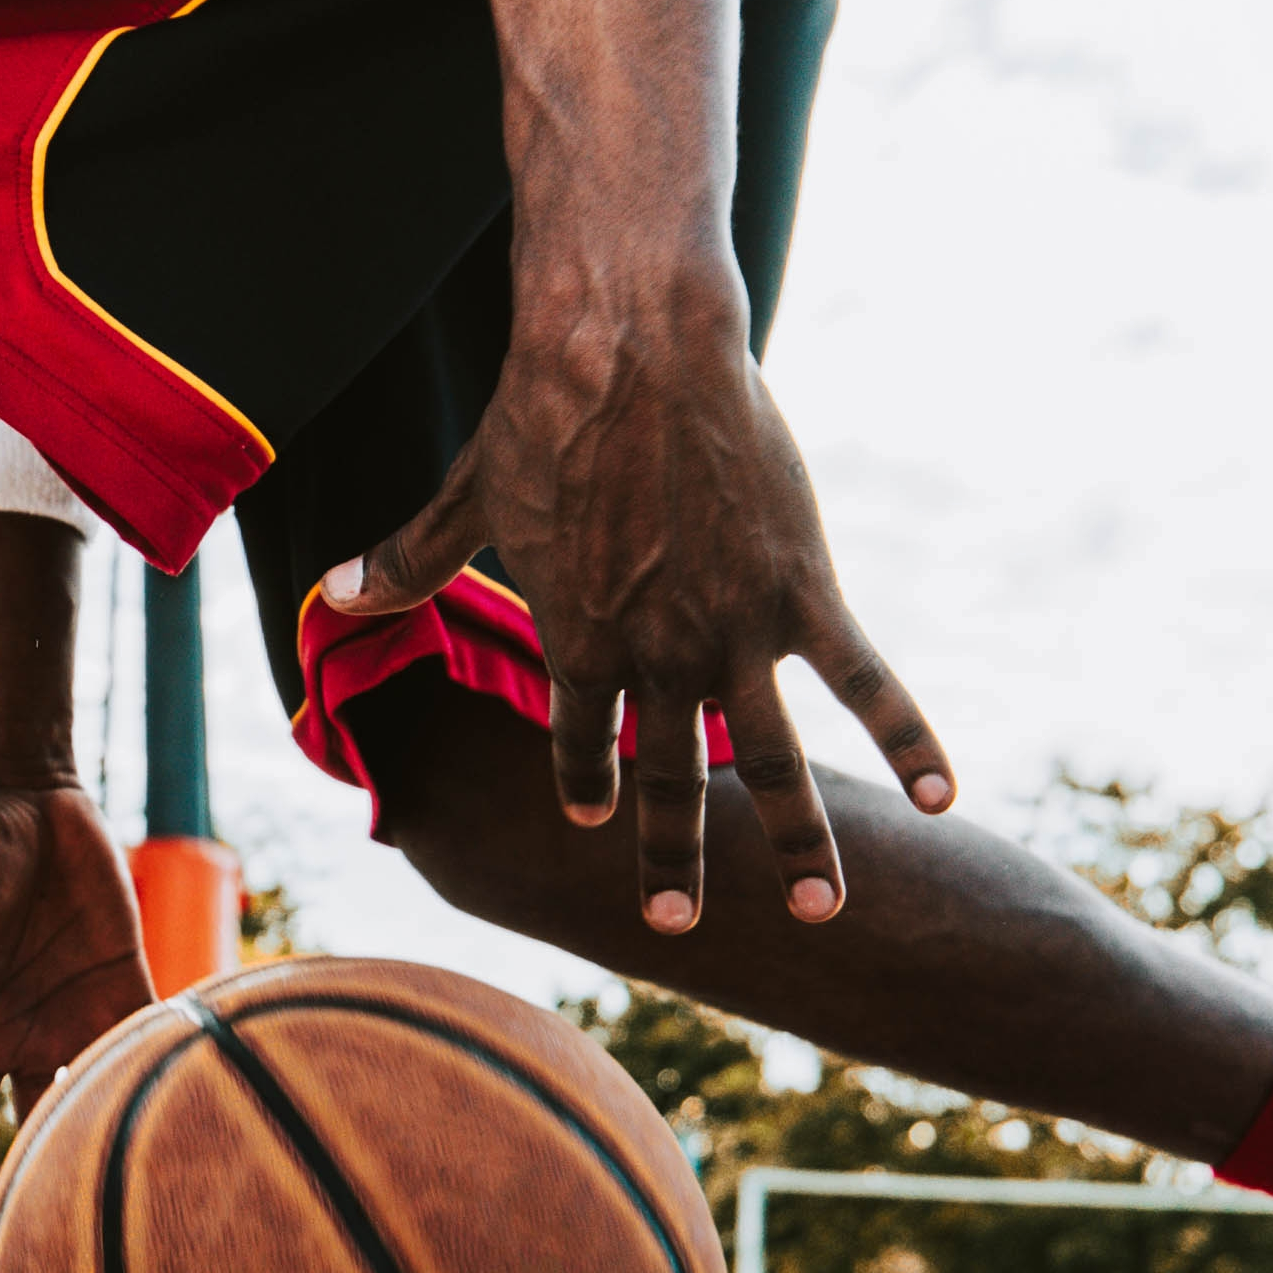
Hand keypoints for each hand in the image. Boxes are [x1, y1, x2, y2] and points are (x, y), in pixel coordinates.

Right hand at [0, 783, 155, 1234]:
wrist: (21, 793)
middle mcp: (26, 1036)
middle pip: (40, 1131)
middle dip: (52, 1182)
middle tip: (75, 1239)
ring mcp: (78, 1011)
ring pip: (100, 1094)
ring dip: (117, 1131)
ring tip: (147, 1191)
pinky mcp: (127, 978)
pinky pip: (149, 1036)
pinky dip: (166, 1068)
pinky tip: (187, 1105)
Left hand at [329, 264, 949, 937]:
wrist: (633, 347)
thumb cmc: (543, 412)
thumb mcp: (465, 496)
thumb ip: (406, 560)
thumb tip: (330, 593)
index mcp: (575, 642)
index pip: (578, 743)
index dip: (586, 782)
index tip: (598, 818)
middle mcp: (655, 659)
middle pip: (669, 781)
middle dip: (673, 859)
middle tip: (675, 925)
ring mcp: (734, 634)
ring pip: (769, 764)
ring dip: (796, 844)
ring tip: (819, 911)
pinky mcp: (802, 591)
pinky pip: (864, 683)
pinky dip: (906, 739)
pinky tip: (942, 796)